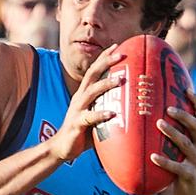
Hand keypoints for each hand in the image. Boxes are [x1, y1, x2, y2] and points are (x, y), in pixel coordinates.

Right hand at [48, 45, 124, 160]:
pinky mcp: (76, 124)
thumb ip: (110, 107)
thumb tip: (133, 105)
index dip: (104, 57)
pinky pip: (89, 117)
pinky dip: (101, 114)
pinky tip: (112, 113)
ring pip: (91, 92)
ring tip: (120, 80)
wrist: (62, 148)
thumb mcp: (98, 115)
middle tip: (122, 54)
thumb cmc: (84, 132)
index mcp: (85, 94)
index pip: (94, 70)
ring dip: (106, 84)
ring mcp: (77, 110)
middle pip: (92, 74)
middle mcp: (80, 98)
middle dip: (106, 62)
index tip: (117, 46)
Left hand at [151, 89, 195, 194]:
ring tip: (159, 124)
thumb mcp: (188, 150)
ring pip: (187, 144)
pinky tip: (152, 156)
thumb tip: (159, 114)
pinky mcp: (189, 176)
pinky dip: (165, 161)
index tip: (188, 89)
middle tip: (168, 108)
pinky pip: (176, 167)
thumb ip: (180, 135)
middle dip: (184, 116)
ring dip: (173, 133)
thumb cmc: (186, 168)